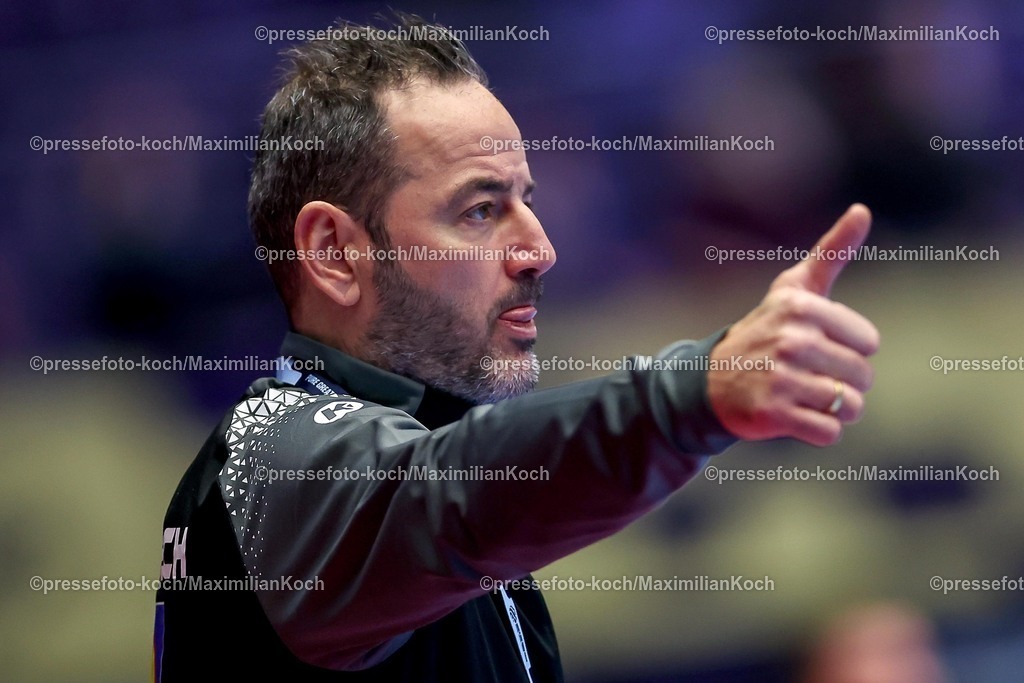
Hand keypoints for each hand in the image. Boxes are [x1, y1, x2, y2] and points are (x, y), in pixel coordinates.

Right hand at [707, 204, 880, 445]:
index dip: (849, 349)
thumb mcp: (793, 290)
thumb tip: (863, 210)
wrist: (709, 381)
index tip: (816, 345)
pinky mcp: (774, 414)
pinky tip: (795, 415)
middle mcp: (791, 340)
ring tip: (803, 396)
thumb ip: (832, 252)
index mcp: (801, 307)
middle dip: (844, 382)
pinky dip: (819, 430)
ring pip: (849, 406)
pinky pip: (829, 432)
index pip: (868, 342)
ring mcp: (781, 378)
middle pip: (862, 376)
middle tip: (807, 375)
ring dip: (834, 409)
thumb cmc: (764, 331)